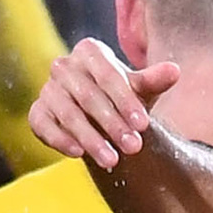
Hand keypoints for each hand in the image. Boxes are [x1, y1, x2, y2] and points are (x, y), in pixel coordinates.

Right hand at [28, 38, 180, 169]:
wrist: (100, 113)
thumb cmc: (123, 97)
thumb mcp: (141, 89)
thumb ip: (154, 81)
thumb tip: (175, 71)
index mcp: (90, 52)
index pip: (108, 75)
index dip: (126, 101)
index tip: (144, 125)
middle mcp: (64, 66)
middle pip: (88, 96)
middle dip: (113, 124)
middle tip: (134, 148)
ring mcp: (48, 89)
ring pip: (68, 113)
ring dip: (90, 138)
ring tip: (112, 160)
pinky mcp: (38, 111)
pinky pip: (43, 124)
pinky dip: (59, 138)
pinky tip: (77, 154)